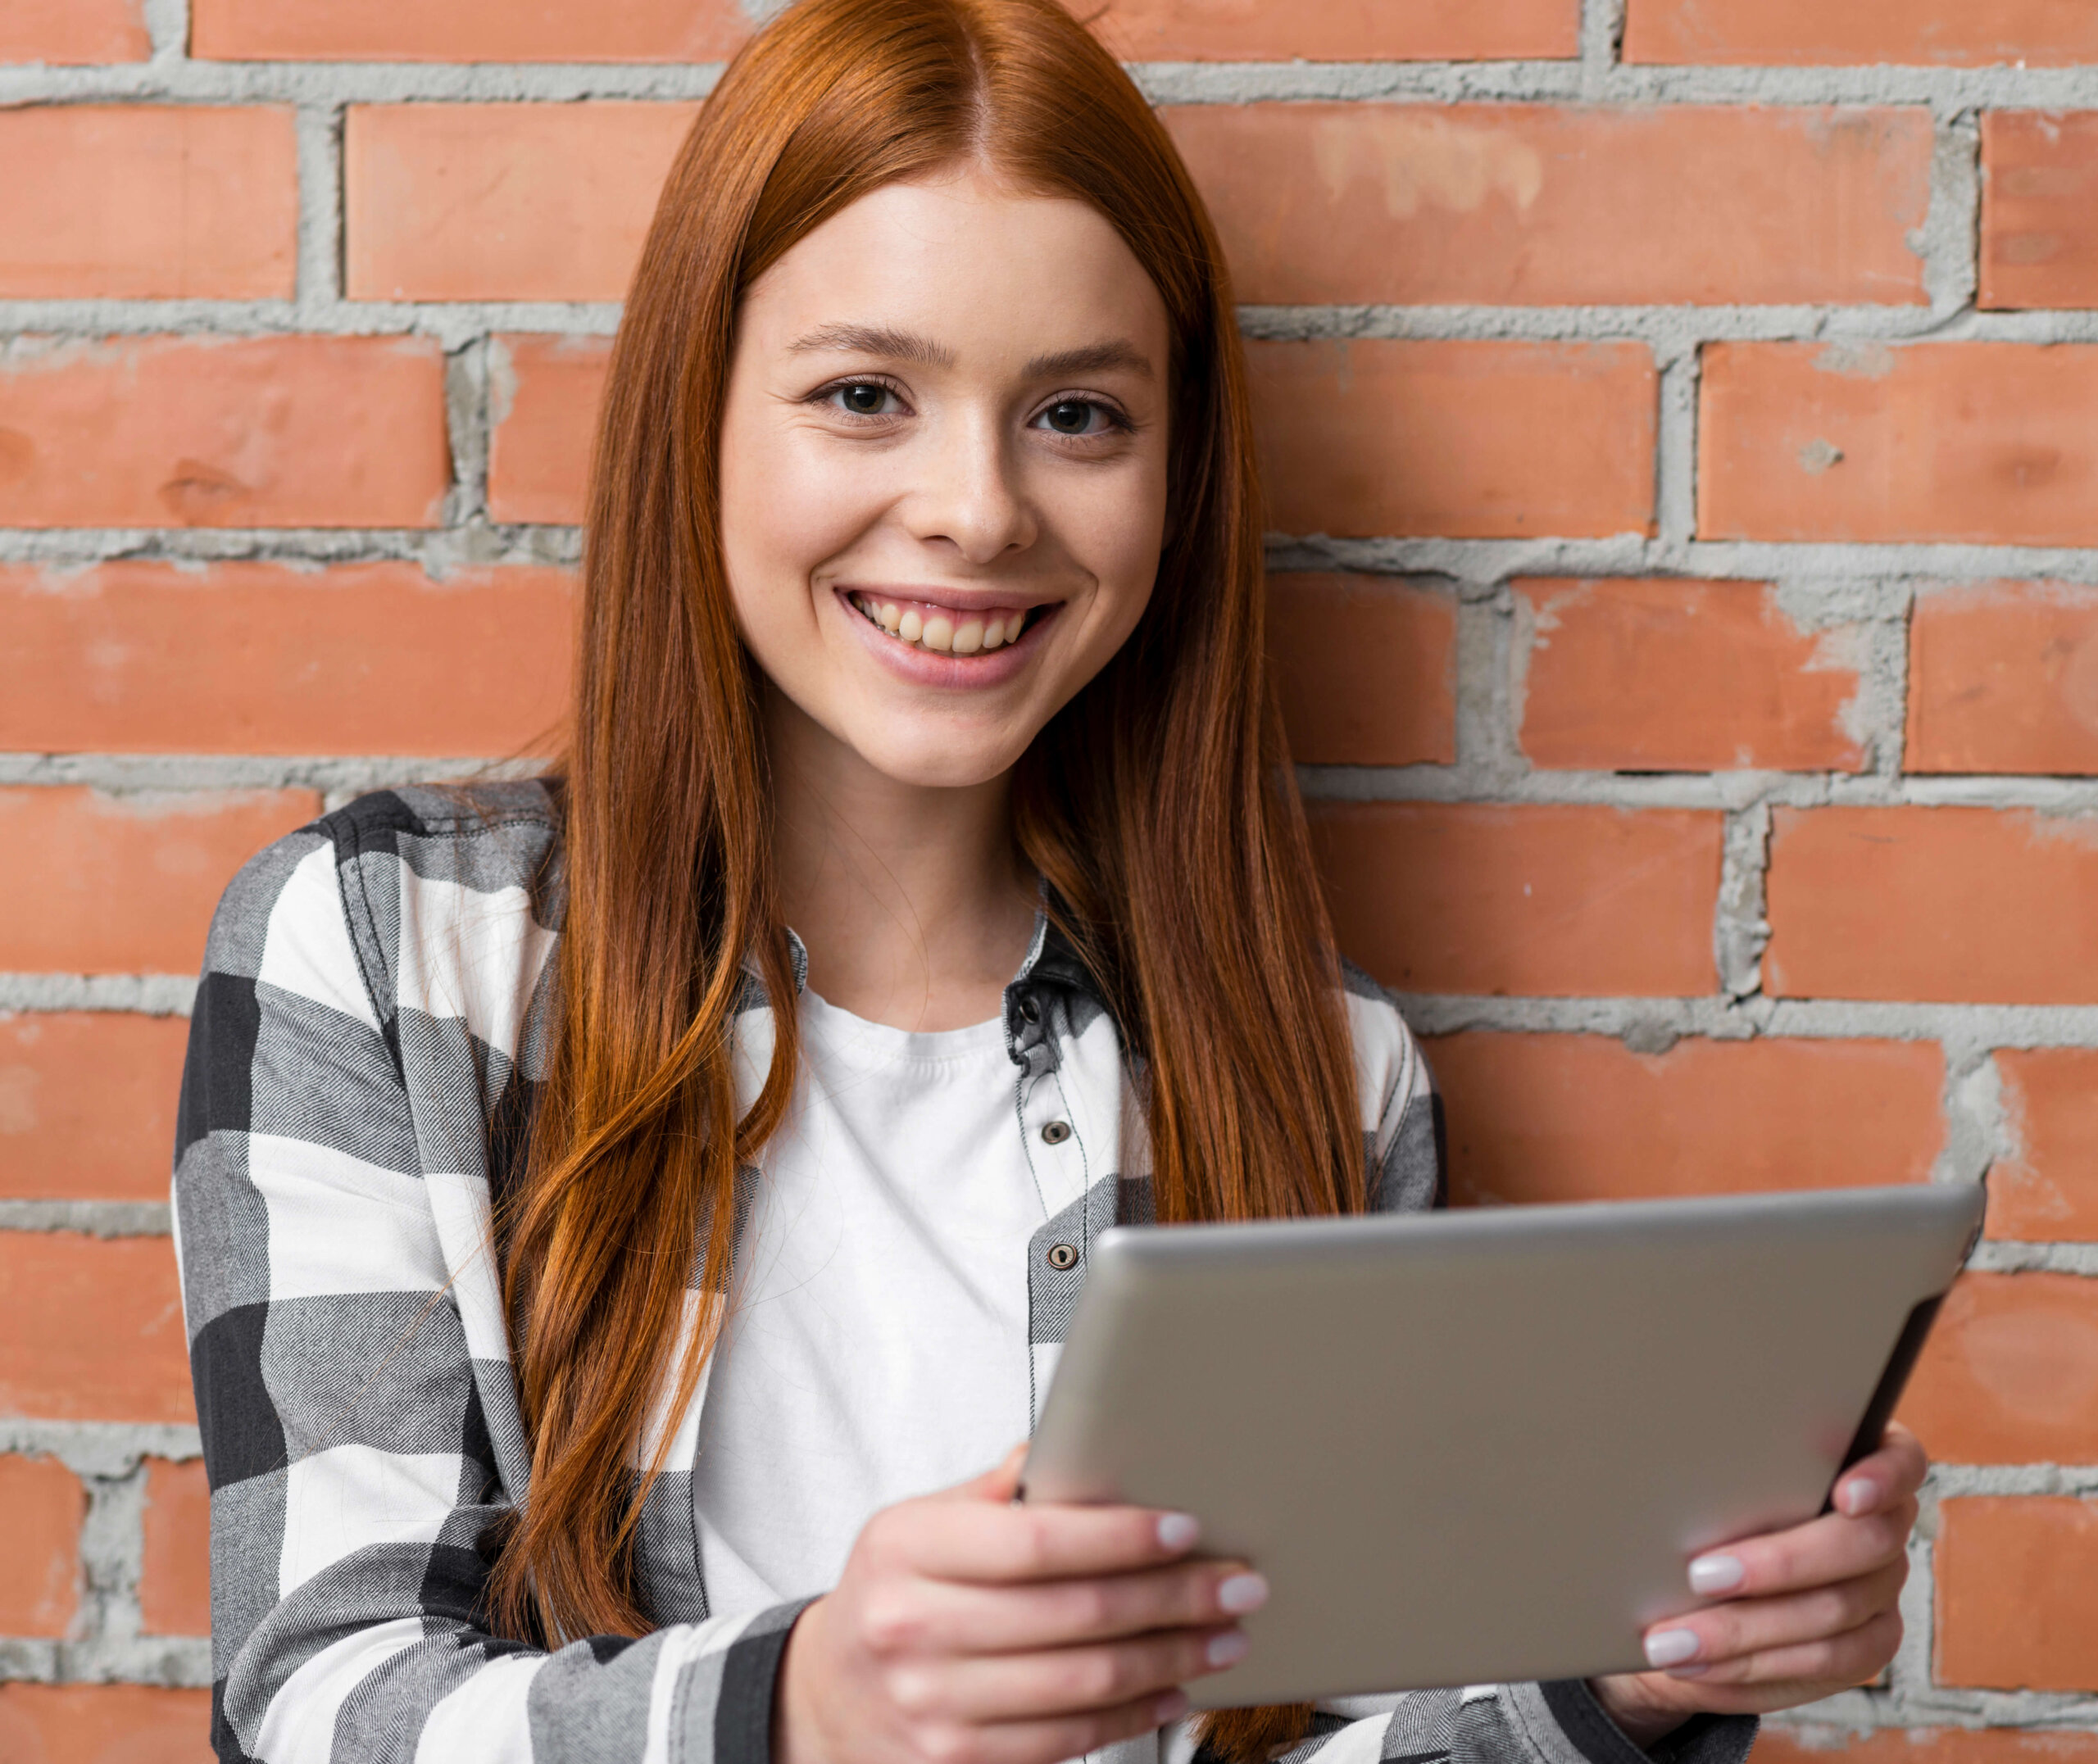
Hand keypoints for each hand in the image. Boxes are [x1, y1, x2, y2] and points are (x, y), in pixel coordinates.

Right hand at [775, 1447, 1268, 1763]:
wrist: (828, 1697)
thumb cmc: (892, 1594)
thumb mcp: (919, 1524)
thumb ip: (996, 1492)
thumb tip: (1073, 1445)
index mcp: (906, 1549)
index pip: (1034, 1541)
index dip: (1120, 1537)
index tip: (1184, 1529)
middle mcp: (914, 1628)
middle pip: (1073, 1615)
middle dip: (1173, 1598)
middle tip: (1236, 1582)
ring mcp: (934, 1706)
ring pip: (1083, 1684)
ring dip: (1171, 1659)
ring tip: (1224, 1634)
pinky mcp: (959, 1763)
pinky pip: (1070, 1740)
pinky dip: (1136, 1714)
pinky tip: (1174, 1688)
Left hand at [1591, 1425, 1925, 1748]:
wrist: (1682, 1587)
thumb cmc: (1695, 1510)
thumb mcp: (1700, 1482)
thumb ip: (1719, 1475)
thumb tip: (1675, 1474)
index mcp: (1854, 1463)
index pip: (1899, 1460)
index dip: (1881, 1476)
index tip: (1844, 1493)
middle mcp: (1882, 1527)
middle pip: (1863, 1544)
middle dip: (1777, 1563)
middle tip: (1698, 1575)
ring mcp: (1880, 1590)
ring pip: (1834, 1615)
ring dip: (1744, 1631)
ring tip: (1671, 1640)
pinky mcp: (1864, 1647)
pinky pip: (1819, 1667)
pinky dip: (1750, 1668)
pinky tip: (1697, 1666)